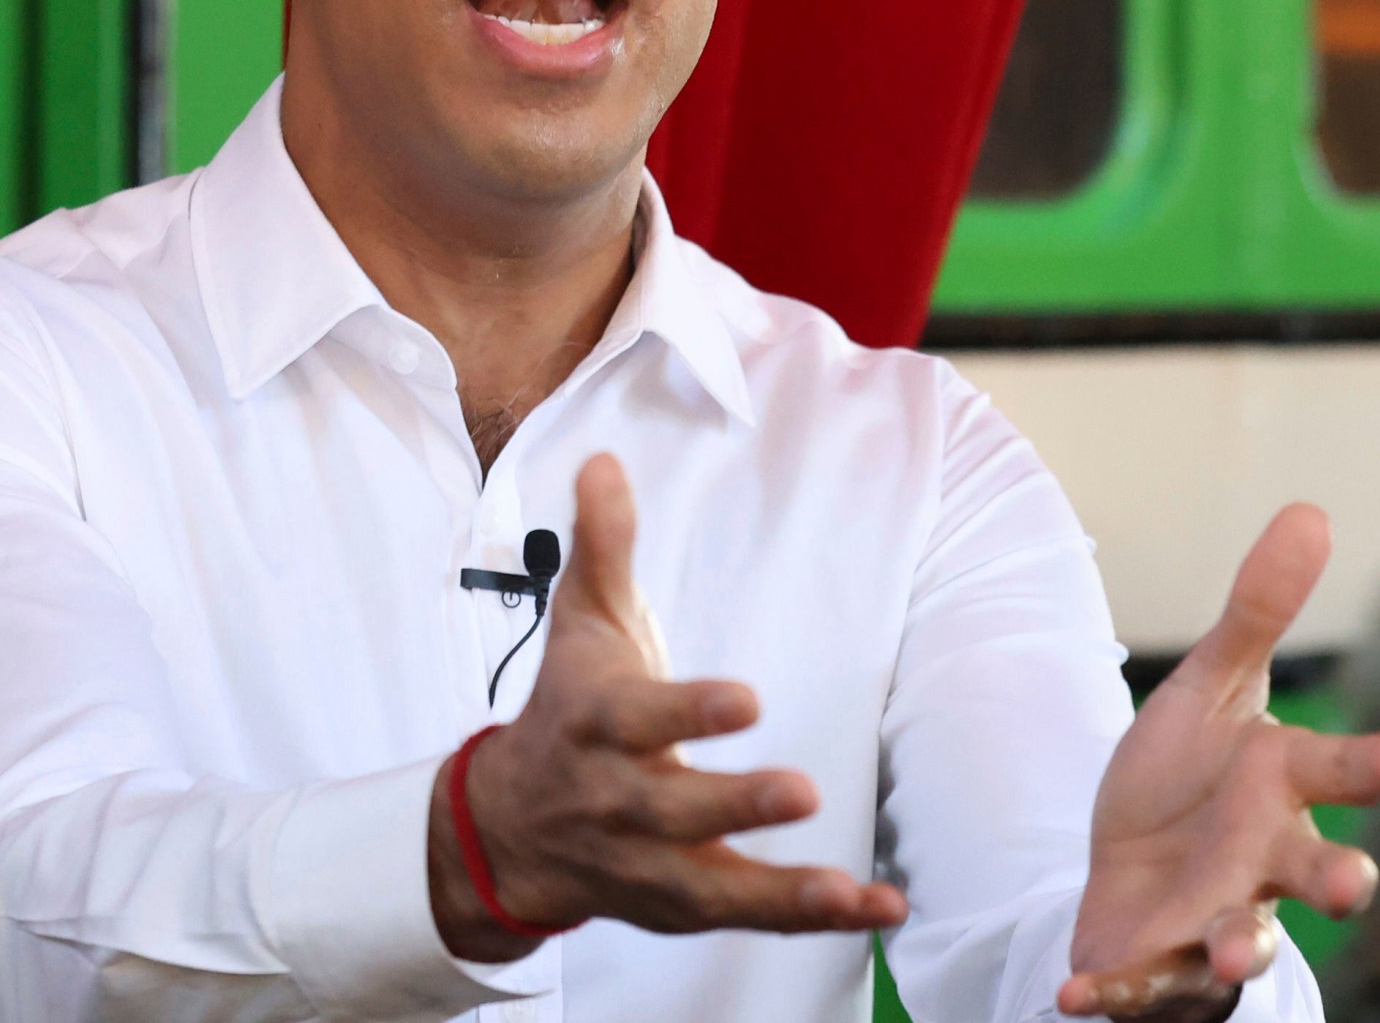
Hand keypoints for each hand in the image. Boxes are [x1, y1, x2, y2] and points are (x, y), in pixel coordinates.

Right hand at [428, 455, 907, 960]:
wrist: (504, 828)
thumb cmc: (565, 710)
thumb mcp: (579, 622)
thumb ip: (602, 547)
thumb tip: (605, 462)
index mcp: (596, 725)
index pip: (638, 719)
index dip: (689, 710)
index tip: (747, 700)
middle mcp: (616, 801)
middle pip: (672, 810)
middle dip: (733, 805)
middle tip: (801, 792)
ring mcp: (644, 863)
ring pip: (710, 885)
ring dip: (782, 892)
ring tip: (850, 891)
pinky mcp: (675, 904)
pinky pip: (742, 917)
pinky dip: (806, 917)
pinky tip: (874, 905)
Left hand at [1061, 505, 1379, 1019]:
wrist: (1129, 867)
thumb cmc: (1191, 776)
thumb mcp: (1211, 690)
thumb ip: (1256, 615)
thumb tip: (1310, 509)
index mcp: (1284, 787)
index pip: (1337, 771)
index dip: (1364, 765)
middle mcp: (1266, 862)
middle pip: (1316, 874)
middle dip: (1339, 880)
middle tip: (1351, 882)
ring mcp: (1220, 922)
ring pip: (1245, 943)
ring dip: (1241, 949)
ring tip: (1232, 954)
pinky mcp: (1163, 971)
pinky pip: (1143, 991)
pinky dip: (1113, 999)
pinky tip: (1075, 995)